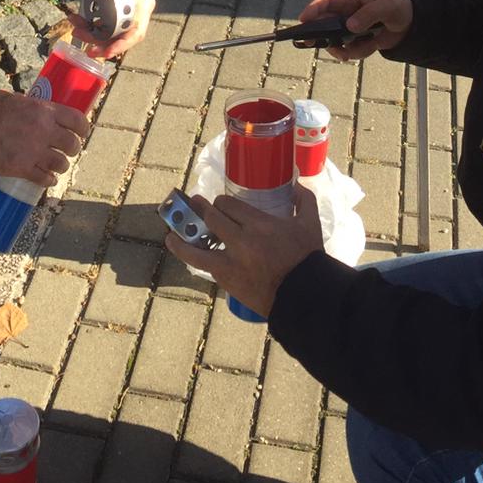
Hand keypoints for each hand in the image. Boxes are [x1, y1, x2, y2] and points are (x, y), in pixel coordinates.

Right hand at [0, 90, 87, 185]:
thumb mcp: (15, 100)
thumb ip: (31, 109)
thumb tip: (38, 114)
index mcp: (44, 111)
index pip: (77, 120)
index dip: (83, 128)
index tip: (82, 132)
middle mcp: (44, 131)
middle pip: (72, 144)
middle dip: (72, 148)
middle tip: (68, 150)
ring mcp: (34, 151)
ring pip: (61, 163)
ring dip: (61, 165)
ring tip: (57, 165)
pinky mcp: (21, 169)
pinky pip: (44, 179)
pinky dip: (49, 180)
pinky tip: (48, 179)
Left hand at [69, 0, 155, 59]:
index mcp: (143, 4)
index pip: (136, 32)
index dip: (121, 45)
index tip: (104, 52)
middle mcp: (137, 12)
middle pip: (121, 36)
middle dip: (100, 42)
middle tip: (81, 39)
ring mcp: (126, 12)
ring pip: (110, 32)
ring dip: (92, 33)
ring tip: (75, 26)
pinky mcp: (116, 10)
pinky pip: (104, 24)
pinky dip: (91, 24)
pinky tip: (78, 19)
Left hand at [165, 187, 323, 318]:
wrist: (303, 296)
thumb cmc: (307, 258)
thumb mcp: (310, 224)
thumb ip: (304, 200)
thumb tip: (295, 185)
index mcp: (260, 224)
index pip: (229, 205)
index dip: (222, 202)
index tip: (222, 202)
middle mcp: (241, 240)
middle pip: (212, 218)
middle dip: (203, 209)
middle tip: (196, 204)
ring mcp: (230, 262)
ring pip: (197, 245)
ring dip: (182, 236)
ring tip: (171, 231)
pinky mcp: (226, 280)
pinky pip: (202, 265)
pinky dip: (189, 256)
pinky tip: (180, 250)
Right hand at [300, 0, 412, 60]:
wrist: (410, 23)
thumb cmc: (397, 5)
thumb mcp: (387, 5)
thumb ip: (369, 14)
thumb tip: (350, 26)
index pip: (327, 0)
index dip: (313, 9)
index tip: (303, 19)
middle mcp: (347, 13)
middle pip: (324, 22)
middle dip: (319, 34)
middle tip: (311, 43)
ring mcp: (350, 28)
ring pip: (335, 40)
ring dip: (341, 48)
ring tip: (349, 53)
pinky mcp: (357, 41)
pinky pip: (350, 50)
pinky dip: (358, 52)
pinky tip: (371, 47)